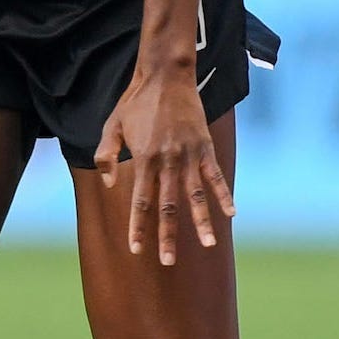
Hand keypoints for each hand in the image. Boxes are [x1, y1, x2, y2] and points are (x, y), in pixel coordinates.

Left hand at [94, 62, 233, 265]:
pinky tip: (231, 214)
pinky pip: (215, 176)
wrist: (164, 77)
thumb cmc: (134, 103)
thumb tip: (110, 184)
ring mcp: (188, 155)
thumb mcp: (110, 127)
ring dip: (201, 222)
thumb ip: (106, 156)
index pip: (139, 202)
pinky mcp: (205, 147)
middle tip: (168, 261)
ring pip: (195, 196)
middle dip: (167, 236)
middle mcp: (167, 162)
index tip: (136, 249)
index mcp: (143, 160)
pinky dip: (223, 195)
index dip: (138, 227)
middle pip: (167, 207)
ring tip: (209, 245)